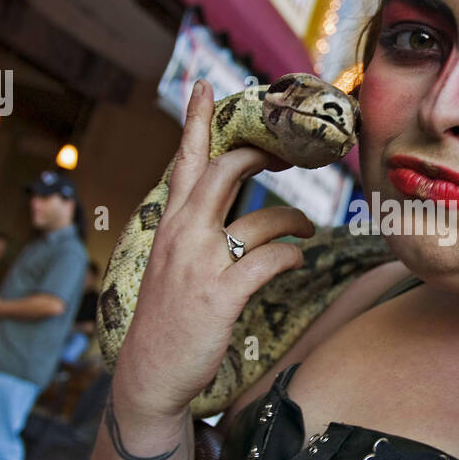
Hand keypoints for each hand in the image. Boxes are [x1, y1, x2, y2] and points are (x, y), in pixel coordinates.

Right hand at [114, 79, 315, 418]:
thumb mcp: (174, 268)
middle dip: (260, 155)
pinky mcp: (221, 295)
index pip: (183, 162)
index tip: (206, 85)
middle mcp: (182, 236)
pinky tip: (296, 261)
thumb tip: (234, 214)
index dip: (196, 122)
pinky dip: (291, 257)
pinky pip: (270, 260)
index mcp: (170, 226)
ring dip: (294, 220)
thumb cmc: (171, 320)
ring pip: (262, 220)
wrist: (150, 374)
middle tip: (288, 154)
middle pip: (224, 172)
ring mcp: (200, 264)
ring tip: (308, 230)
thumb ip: (199, 235)